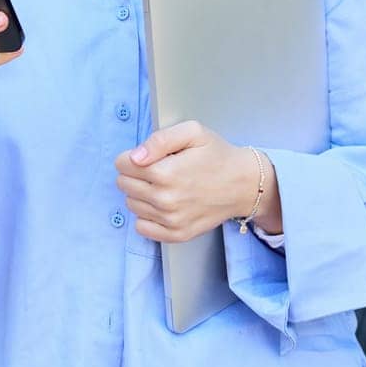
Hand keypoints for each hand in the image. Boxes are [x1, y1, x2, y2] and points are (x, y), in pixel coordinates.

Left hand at [113, 121, 270, 243]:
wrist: (243, 184)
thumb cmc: (217, 155)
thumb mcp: (193, 132)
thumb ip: (160, 139)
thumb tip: (135, 156)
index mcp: (165, 172)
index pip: (122, 164)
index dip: (132, 156)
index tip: (149, 156)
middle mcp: (165, 200)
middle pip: (123, 184)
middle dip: (134, 173)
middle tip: (157, 168)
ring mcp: (170, 220)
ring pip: (131, 204)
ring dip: (140, 193)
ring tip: (164, 185)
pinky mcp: (176, 234)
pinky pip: (141, 227)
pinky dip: (146, 215)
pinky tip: (162, 204)